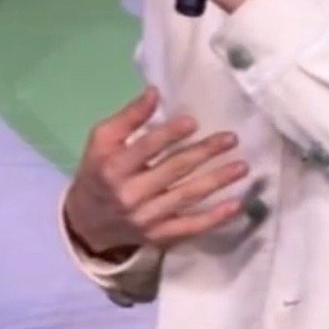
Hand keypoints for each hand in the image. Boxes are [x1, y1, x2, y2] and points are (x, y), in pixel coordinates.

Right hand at [64, 86, 248, 256]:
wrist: (86, 221)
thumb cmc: (98, 170)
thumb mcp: (102, 140)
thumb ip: (128, 117)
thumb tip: (155, 92)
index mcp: (114, 166)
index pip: (146, 148)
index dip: (170, 134)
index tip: (194, 122)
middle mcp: (130, 194)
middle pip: (173, 170)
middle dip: (204, 153)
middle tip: (231, 139)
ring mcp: (145, 218)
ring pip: (186, 197)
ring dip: (216, 181)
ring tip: (241, 167)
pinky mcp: (157, 236)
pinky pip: (189, 227)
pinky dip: (214, 218)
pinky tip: (236, 205)